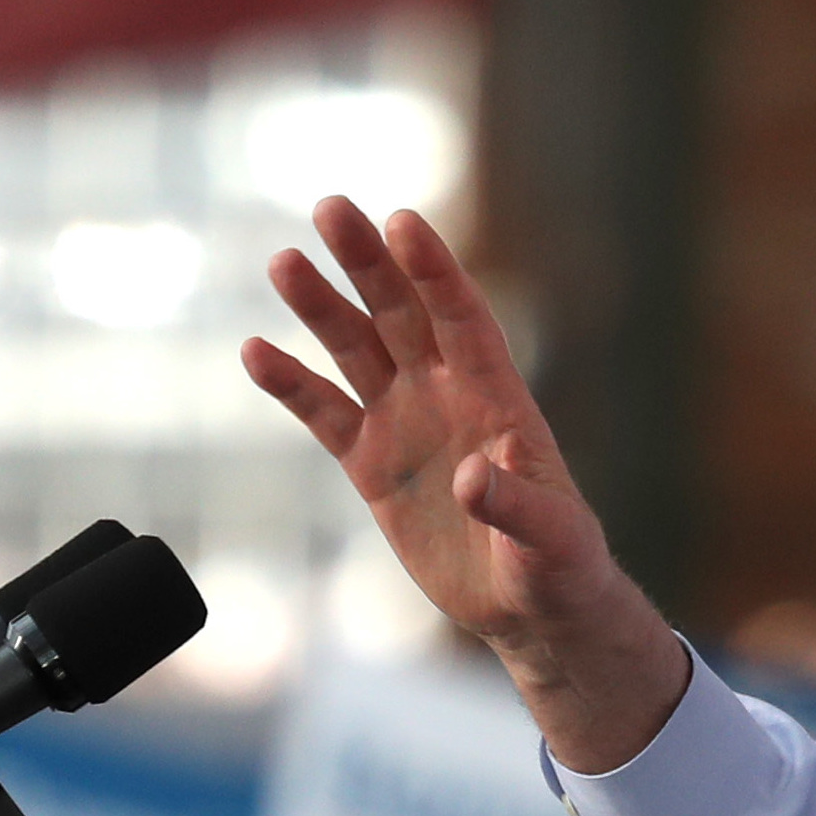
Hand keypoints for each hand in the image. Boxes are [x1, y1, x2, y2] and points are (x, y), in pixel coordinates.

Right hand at [242, 198, 685, 770]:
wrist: (530, 607)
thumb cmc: (559, 566)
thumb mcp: (552, 540)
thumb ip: (516, 504)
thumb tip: (473, 476)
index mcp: (499, 398)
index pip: (464, 319)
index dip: (435, 271)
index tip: (404, 221)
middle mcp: (448, 396)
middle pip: (402, 314)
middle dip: (368, 262)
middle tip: (331, 207)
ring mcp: (406, 425)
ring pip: (357, 350)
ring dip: (322, 307)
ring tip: (284, 261)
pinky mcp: (373, 466)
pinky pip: (325, 415)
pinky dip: (292, 384)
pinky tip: (255, 349)